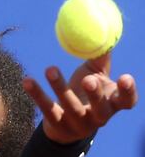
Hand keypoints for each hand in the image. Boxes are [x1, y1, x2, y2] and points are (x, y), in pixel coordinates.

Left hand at [23, 53, 137, 143]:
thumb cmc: (84, 93)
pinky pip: (46, 109)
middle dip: (94, 95)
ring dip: (60, 88)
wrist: (65, 125)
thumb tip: (103, 30)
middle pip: (100, 109)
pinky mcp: (57, 126)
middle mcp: (98, 118)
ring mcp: (77, 124)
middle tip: (88, 80)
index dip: (128, 92)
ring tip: (50, 69)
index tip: (125, 76)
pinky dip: (37, 94)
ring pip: (70, 107)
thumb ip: (99, 57)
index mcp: (112, 104)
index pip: (127, 102)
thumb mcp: (95, 76)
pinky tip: (27, 80)